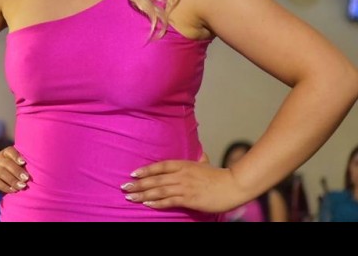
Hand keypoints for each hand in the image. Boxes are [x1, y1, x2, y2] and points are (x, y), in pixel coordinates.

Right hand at [0, 144, 29, 195]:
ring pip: (2, 173)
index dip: (16, 156)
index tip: (24, 162)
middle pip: (7, 163)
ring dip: (13, 180)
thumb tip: (36, 170)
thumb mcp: (3, 162)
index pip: (9, 151)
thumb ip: (15, 164)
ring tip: (22, 186)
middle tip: (27, 178)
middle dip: (17, 170)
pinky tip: (13, 190)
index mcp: (2, 155)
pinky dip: (6, 187)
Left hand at [120, 158, 243, 212]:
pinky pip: (169, 201)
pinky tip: (147, 204)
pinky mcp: (189, 199)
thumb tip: (199, 154)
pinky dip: (157, 203)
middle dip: (138, 184)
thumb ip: (198, 160)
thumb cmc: (219, 175)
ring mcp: (184, 187)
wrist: (233, 185)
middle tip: (124, 187)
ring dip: (143, 194)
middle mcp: (181, 174)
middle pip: (155, 179)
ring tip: (131, 197)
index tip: (132, 174)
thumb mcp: (205, 163)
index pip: (159, 166)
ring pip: (159, 191)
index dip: (145, 170)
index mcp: (183, 164)